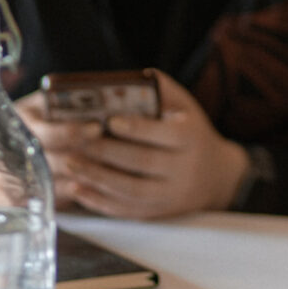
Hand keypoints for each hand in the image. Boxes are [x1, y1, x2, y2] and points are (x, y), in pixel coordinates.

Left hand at [15, 71, 249, 218]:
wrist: (216, 175)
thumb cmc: (192, 131)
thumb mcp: (186, 107)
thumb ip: (162, 89)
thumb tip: (135, 76)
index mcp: (192, 138)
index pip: (164, 134)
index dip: (136, 129)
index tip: (109, 121)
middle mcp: (185, 168)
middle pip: (143, 162)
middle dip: (107, 153)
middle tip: (78, 143)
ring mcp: (172, 194)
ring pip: (131, 190)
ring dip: (98, 178)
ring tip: (71, 164)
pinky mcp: (158, 213)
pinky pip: (126, 210)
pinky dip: (99, 201)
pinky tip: (79, 189)